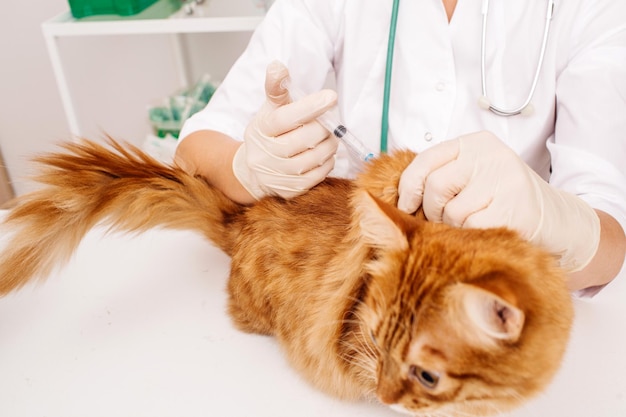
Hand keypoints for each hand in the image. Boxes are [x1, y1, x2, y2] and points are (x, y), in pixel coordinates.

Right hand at [232, 61, 338, 199]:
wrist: (252, 171)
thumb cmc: (268, 134)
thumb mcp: (268, 109)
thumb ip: (276, 89)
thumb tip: (278, 66)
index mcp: (261, 129)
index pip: (287, 117)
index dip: (310, 107)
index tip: (331, 96)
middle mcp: (266, 154)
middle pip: (305, 139)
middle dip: (324, 128)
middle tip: (331, 123)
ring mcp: (277, 174)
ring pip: (315, 158)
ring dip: (329, 145)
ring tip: (328, 138)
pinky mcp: (289, 190)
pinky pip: (318, 175)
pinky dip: (327, 163)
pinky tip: (323, 155)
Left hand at [397, 131, 600, 270]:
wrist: (553, 218)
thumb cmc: (501, 198)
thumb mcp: (472, 175)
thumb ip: (441, 175)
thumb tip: (396, 198)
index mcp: (475, 143)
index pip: (426, 159)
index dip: (409, 185)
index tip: (407, 205)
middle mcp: (490, 155)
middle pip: (435, 186)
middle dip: (432, 210)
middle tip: (444, 219)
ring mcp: (504, 180)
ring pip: (451, 212)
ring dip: (453, 226)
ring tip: (472, 223)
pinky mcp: (513, 208)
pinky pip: (470, 228)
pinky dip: (471, 235)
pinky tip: (485, 230)